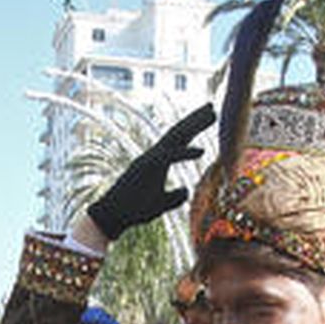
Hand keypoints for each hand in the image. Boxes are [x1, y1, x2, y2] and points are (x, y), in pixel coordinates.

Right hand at [87, 103, 215, 241]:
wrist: (113, 216)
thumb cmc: (134, 210)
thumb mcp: (161, 204)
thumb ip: (175, 197)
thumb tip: (187, 190)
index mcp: (158, 162)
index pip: (178, 142)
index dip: (193, 129)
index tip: (208, 117)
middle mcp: (154, 156)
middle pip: (178, 134)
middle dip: (195, 120)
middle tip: (211, 107)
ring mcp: (150, 159)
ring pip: (175, 138)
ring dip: (193, 126)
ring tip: (211, 114)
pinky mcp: (147, 168)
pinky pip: (169, 158)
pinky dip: (185, 154)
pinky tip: (202, 151)